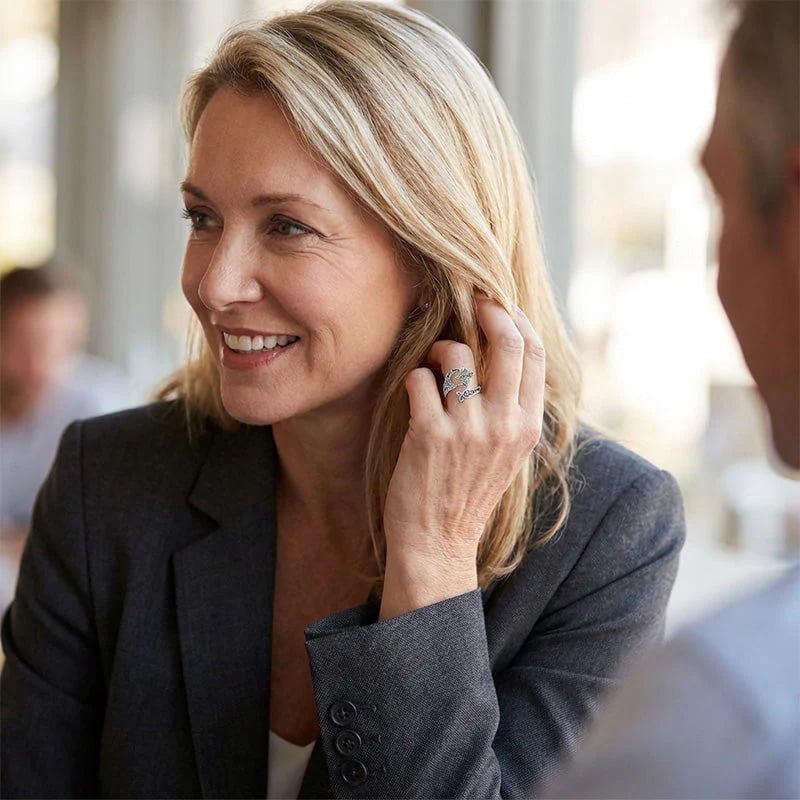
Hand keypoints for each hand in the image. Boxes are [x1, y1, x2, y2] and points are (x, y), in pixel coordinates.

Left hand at [380, 296, 544, 619]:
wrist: (437, 544)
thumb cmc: (467, 494)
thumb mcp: (505, 454)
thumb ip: (510, 409)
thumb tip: (501, 355)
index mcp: (527, 427)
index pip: (535, 354)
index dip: (516, 319)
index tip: (499, 305)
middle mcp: (504, 424)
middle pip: (508, 341)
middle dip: (488, 309)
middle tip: (471, 300)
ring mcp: (469, 429)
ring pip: (456, 352)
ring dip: (438, 347)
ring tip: (432, 366)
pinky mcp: (430, 435)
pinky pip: (419, 378)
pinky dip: (412, 378)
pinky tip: (413, 395)